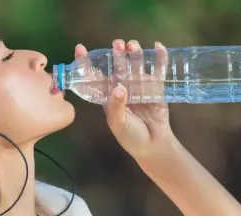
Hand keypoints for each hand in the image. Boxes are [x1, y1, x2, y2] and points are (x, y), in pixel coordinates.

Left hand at [74, 39, 174, 157]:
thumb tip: (119, 88)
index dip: (87, 63)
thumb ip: (116, 107)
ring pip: (137, 64)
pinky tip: (158, 47)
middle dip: (117, 54)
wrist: (152, 145)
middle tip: (117, 44)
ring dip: (135, 53)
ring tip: (133, 45)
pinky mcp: (156, 87)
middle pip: (119, 66)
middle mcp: (123, 86)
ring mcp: (140, 85)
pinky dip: (159, 58)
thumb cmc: (130, 136)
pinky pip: (158, 70)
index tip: (80, 49)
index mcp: (108, 95)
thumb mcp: (118, 123)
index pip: (96, 76)